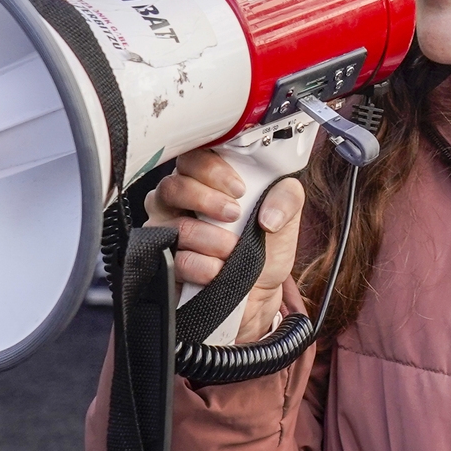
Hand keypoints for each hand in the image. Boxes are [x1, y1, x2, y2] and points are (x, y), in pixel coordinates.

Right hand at [148, 147, 303, 343]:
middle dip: (207, 201)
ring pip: (175, 227)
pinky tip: (219, 270)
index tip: (239, 189)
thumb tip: (268, 215)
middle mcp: (178, 201)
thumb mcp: (287, 217)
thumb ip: (286, 198)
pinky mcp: (163, 263)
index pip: (191, 157)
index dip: (211, 170)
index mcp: (205, 180)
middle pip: (172, 187)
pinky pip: (176, 260)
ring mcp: (165, 231)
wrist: (258, 293)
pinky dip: (205, 267)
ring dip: (213, 240)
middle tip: (234, 215)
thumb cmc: (265, 246)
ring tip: (233, 249)